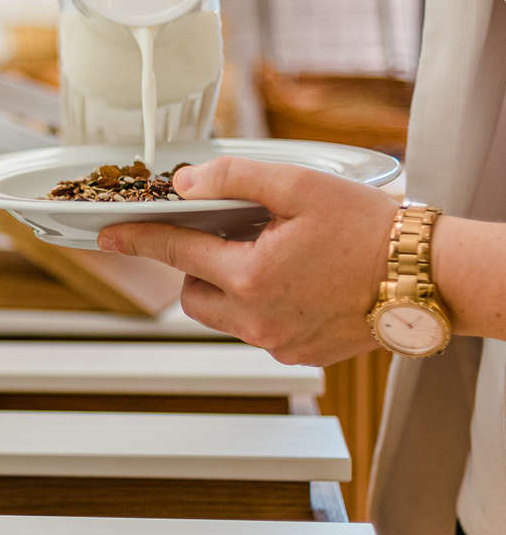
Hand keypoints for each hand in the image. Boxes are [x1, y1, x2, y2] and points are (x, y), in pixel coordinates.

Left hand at [96, 157, 397, 365]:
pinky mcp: (298, 355)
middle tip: (231, 238)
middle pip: (193, 293)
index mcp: (251, 275)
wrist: (426, 276)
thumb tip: (185, 184)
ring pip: (222, 315)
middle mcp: (257, 318)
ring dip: (229, 287)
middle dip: (198, 266)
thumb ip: (234, 179)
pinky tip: (295, 282)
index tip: (108, 234)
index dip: (138, 238)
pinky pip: (256, 329)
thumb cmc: (370, 229)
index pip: (176, 251)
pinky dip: (260, 305)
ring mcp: (277, 342)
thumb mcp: (299, 186)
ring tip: (271, 257)